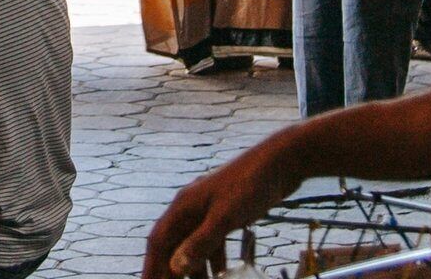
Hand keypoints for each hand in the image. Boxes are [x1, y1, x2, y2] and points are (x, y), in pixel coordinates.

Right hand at [142, 144, 289, 278]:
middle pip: (173, 244)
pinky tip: (219, 274)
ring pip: (193, 245)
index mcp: (183, 206)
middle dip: (168, 269)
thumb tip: (175, 268)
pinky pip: (212, 242)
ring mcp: (208, 211)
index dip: (151, 266)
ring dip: (192, 268)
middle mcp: (191, 209)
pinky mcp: (225, 214)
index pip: (158, 241)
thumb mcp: (225, 216)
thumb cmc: (250, 184)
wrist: (279, 162)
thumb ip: (201, 242)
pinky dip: (212, 260)